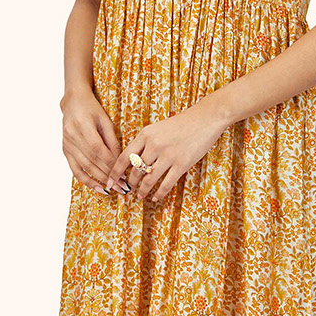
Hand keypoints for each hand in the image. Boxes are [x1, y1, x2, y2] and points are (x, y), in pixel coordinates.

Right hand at [61, 88, 125, 194]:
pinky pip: (75, 169)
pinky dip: (87, 180)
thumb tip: (120, 161)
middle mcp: (72, 136)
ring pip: (84, 167)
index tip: (124, 174)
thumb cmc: (92, 110)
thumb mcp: (105, 121)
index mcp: (83, 125)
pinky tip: (98, 188)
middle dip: (108, 175)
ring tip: (114, 189)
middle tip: (123, 187)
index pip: (98, 150)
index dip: (111, 164)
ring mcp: (67, 144)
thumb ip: (112, 140)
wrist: (73, 103)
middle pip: (92, 160)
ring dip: (100, 180)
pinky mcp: (65, 151)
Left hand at [108, 96, 229, 204]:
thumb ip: (144, 142)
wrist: (205, 119)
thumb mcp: (157, 128)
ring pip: (148, 180)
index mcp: (145, 134)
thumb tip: (131, 161)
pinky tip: (154, 197)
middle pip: (135, 170)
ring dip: (142, 190)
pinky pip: (166, 184)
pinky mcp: (181, 164)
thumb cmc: (181, 124)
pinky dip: (158, 193)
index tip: (110, 182)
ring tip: (139, 195)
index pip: (124, 157)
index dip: (115, 172)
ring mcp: (168, 155)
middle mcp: (154, 145)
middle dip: (130, 183)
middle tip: (128, 189)